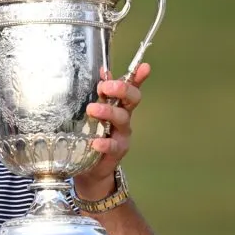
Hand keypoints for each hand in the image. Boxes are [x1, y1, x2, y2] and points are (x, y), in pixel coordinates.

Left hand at [74, 63, 150, 199]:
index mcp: (118, 106)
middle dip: (121, 90)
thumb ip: (99, 94)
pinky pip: (113, 146)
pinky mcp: (116, 152)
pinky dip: (105, 143)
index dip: (138, 77)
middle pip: (131, 100)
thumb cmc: (91, 135)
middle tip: (105, 87)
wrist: (90, 168)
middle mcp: (124, 118)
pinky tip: (96, 142)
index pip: (131, 88)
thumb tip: (102, 70)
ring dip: (107, 112)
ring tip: (92, 110)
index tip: (144, 66)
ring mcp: (122, 135)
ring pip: (122, 119)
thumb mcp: (93, 113)